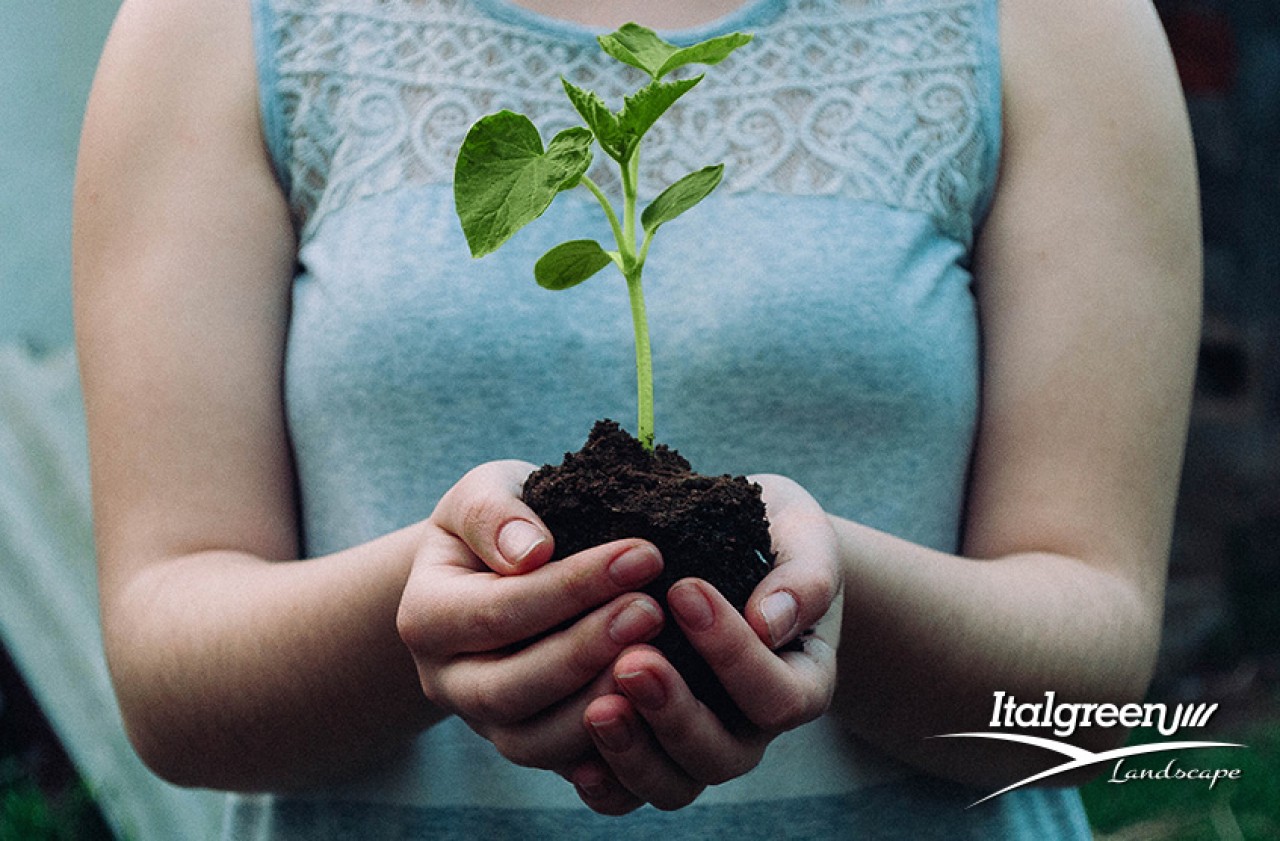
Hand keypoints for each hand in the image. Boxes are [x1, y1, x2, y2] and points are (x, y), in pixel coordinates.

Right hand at [396, 460, 667, 774]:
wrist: (496, 570)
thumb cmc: (500, 524)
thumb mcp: (485, 493)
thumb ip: (495, 513)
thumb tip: (531, 551)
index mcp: (426, 616)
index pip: (498, 611)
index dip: (572, 587)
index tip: (643, 554)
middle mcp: (447, 681)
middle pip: (509, 689)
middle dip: (586, 651)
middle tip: (652, 610)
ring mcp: (486, 724)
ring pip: (535, 743)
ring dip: (600, 704)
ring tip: (661, 658)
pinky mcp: (530, 746)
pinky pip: (566, 768)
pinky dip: (611, 751)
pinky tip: (657, 712)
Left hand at [570, 474, 842, 813]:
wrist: (739, 548)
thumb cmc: (775, 536)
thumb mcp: (802, 537)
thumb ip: (803, 577)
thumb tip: (770, 621)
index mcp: (801, 681)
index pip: (778, 696)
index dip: (733, 654)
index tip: (685, 590)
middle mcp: (752, 728)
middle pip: (722, 755)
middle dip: (675, 712)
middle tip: (633, 659)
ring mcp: (699, 746)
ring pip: (673, 785)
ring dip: (634, 752)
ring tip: (597, 706)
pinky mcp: (650, 750)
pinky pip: (628, 795)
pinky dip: (604, 783)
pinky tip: (576, 755)